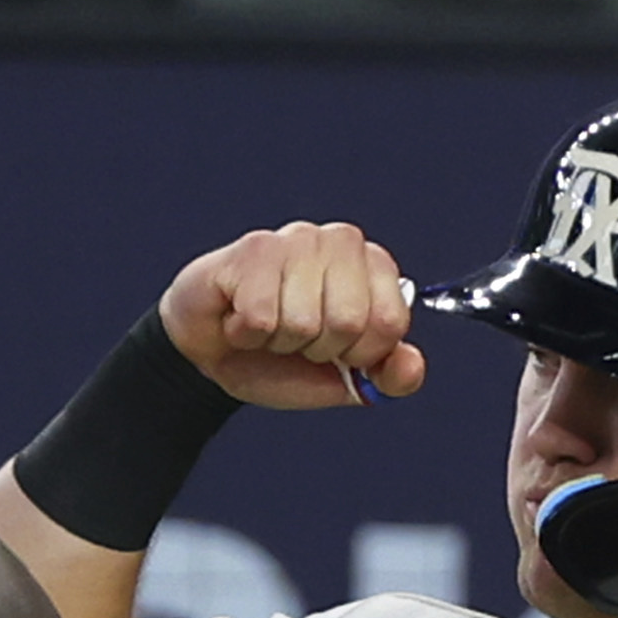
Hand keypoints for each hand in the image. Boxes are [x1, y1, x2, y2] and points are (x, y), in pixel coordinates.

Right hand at [158, 221, 425, 410]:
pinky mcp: (253, 249)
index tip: (336, 351)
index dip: (360, 354)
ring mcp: (296, 239)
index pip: (391, 322)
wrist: (208, 353)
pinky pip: (261, 318)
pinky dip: (245, 335)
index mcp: (373, 267)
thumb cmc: (276, 356)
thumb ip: (384, 374)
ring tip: (265, 327)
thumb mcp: (338, 377)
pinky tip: (239, 318)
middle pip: (349, 321)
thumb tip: (409, 368)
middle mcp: (340, 242)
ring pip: (304, 321)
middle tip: (295, 338)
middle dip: (316, 349)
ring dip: (277, 342)